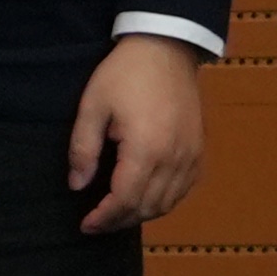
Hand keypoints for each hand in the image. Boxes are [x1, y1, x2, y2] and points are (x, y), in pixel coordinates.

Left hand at [69, 36, 210, 236]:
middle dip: (120, 220)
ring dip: (141, 214)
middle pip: (148, 206)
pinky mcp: (199, 151)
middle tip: (96, 224)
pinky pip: (183, 189)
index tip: (85, 225)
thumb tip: (77, 185)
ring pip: (168, 202)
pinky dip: (163, 201)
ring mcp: (191, 156)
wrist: (165, 50)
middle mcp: (175, 159)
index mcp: (146, 150)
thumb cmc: (123, 75)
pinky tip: (144, 199)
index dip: (104, 217)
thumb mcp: (92, 107)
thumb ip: (83, 149)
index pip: (125, 199)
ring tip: (115, 215)